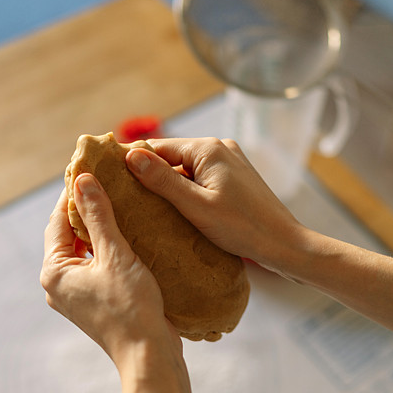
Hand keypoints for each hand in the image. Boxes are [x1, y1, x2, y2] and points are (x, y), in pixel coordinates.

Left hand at [40, 174, 179, 365]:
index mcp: (54, 271)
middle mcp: (58, 284)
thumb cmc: (131, 307)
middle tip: (109, 183)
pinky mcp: (95, 303)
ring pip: (85, 251)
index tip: (90, 168)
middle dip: (88, 210)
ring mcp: (76, 296)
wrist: (149, 355)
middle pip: (69, 235)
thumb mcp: (115, 254)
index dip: (73, 192)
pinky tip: (130, 236)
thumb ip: (98, 216)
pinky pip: (97, 267)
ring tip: (122, 205)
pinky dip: (109, 250)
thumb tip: (82, 179)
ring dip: (101, 229)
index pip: (58, 220)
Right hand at [125, 137, 304, 270]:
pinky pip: (200, 180)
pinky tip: (175, 211)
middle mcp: (219, 148)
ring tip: (146, 208)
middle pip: (171, 158)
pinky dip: (186, 192)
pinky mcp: (234, 179)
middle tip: (123, 197)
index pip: (157, 147)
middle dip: (150, 176)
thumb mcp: (196, 207)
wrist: (284, 244)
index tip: (108, 175)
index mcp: (208, 149)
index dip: (132, 161)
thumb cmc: (243, 228)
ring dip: (168, 187)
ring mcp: (229, 163)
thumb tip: (131, 156)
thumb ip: (163, 181)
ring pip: (185, 170)